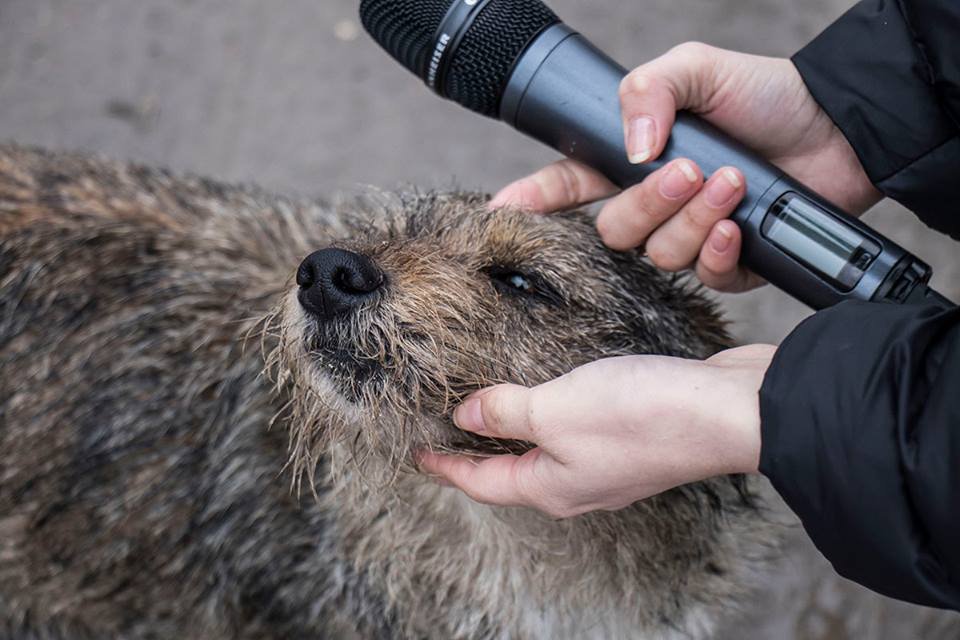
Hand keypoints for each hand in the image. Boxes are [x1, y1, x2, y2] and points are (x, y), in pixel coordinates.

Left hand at [419, 345, 774, 518]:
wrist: (728, 411)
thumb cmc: (642, 417)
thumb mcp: (556, 410)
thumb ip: (507, 413)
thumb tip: (465, 417)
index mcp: (552, 487)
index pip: (482, 483)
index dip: (444, 467)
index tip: (415, 452)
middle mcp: (578, 484)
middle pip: (512, 473)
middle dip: (476, 455)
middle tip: (445, 433)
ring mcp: (608, 463)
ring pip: (544, 451)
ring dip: (513, 432)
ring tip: (489, 409)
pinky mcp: (631, 436)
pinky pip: (573, 430)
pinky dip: (550, 414)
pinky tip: (550, 393)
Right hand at [490, 43, 880, 291]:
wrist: (837, 128)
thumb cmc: (764, 95)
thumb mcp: (697, 68)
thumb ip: (648, 91)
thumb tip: (631, 150)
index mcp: (634, 160)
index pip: (569, 184)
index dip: (533, 199)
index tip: (502, 209)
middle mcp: (655, 204)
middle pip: (615, 231)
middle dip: (650, 202)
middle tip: (689, 167)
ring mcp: (690, 236)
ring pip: (660, 255)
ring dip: (694, 219)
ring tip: (733, 182)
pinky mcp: (728, 263)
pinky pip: (702, 277)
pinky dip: (716, 252)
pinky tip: (737, 227)